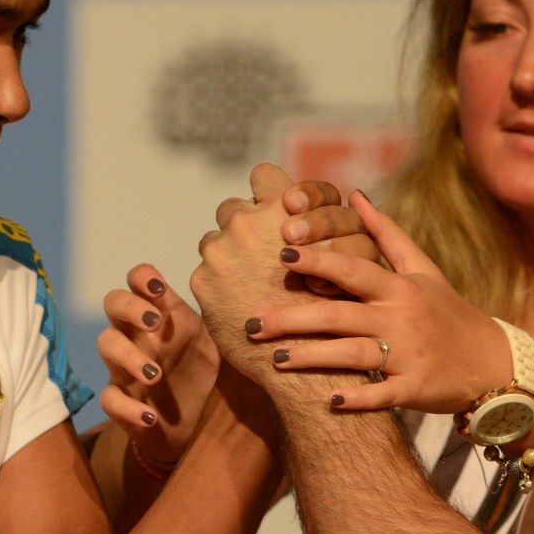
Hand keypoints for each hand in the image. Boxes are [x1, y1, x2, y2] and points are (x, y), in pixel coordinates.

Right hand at [96, 265, 218, 465]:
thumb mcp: (212, 343)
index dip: (142, 277)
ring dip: (128, 356)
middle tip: (155, 324)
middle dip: (130, 307)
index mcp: (160, 316)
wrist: (190, 423)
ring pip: (107, 344)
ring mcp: (124, 366)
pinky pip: (109, 399)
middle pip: (113, 302)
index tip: (158, 288)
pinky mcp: (121, 401)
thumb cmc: (197, 372)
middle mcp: (137, 335)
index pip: (138, 281)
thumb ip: (214, 319)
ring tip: (155, 376)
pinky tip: (150, 417)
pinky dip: (126, 408)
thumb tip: (230, 295)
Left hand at [190, 164, 327, 383]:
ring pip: (213, 242)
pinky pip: (205, 273)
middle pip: (232, 208)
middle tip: (255, 255)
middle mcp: (247, 222)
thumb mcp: (330, 258)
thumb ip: (306, 233)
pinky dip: (217, 286)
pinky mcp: (202, 280)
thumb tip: (290, 227)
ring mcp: (220, 251)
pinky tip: (236, 305)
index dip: (267, 191)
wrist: (306, 358)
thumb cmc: (326, 308)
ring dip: (225, 257)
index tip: (271, 211)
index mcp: (282, 210)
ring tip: (246, 285)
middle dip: (241, 228)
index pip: (264, 175)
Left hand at [251, 191, 510, 412]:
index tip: (281, 254)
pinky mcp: (416, 389)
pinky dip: (357, 399)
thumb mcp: (423, 269)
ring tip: (273, 361)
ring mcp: (408, 355)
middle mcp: (400, 318)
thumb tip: (354, 196)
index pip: (353, 269)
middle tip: (251, 323)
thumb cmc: (448, 312)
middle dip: (292, 319)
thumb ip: (386, 234)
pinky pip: (383, 395)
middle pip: (340, 314)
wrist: (493, 363)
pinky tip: (326, 401)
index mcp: (398, 287)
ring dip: (312, 358)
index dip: (318, 260)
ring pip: (353, 355)